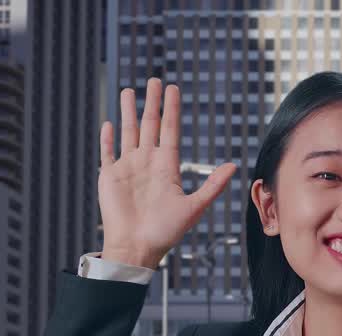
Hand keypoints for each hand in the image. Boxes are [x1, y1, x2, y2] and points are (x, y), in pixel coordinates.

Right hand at [98, 77, 237, 268]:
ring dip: (129, 112)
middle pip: (150, 126)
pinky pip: (107, 152)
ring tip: (130, 91)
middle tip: (155, 81)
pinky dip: (107, 138)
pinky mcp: (110, 176)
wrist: (137, 248)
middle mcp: (148, 163)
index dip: (171, 111)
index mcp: (167, 168)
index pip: (170, 131)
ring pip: (128, 132)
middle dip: (152, 103)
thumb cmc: (166, 232)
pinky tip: (109, 122)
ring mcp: (128, 168)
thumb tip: (234, 165)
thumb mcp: (194, 207)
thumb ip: (212, 186)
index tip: (173, 90)